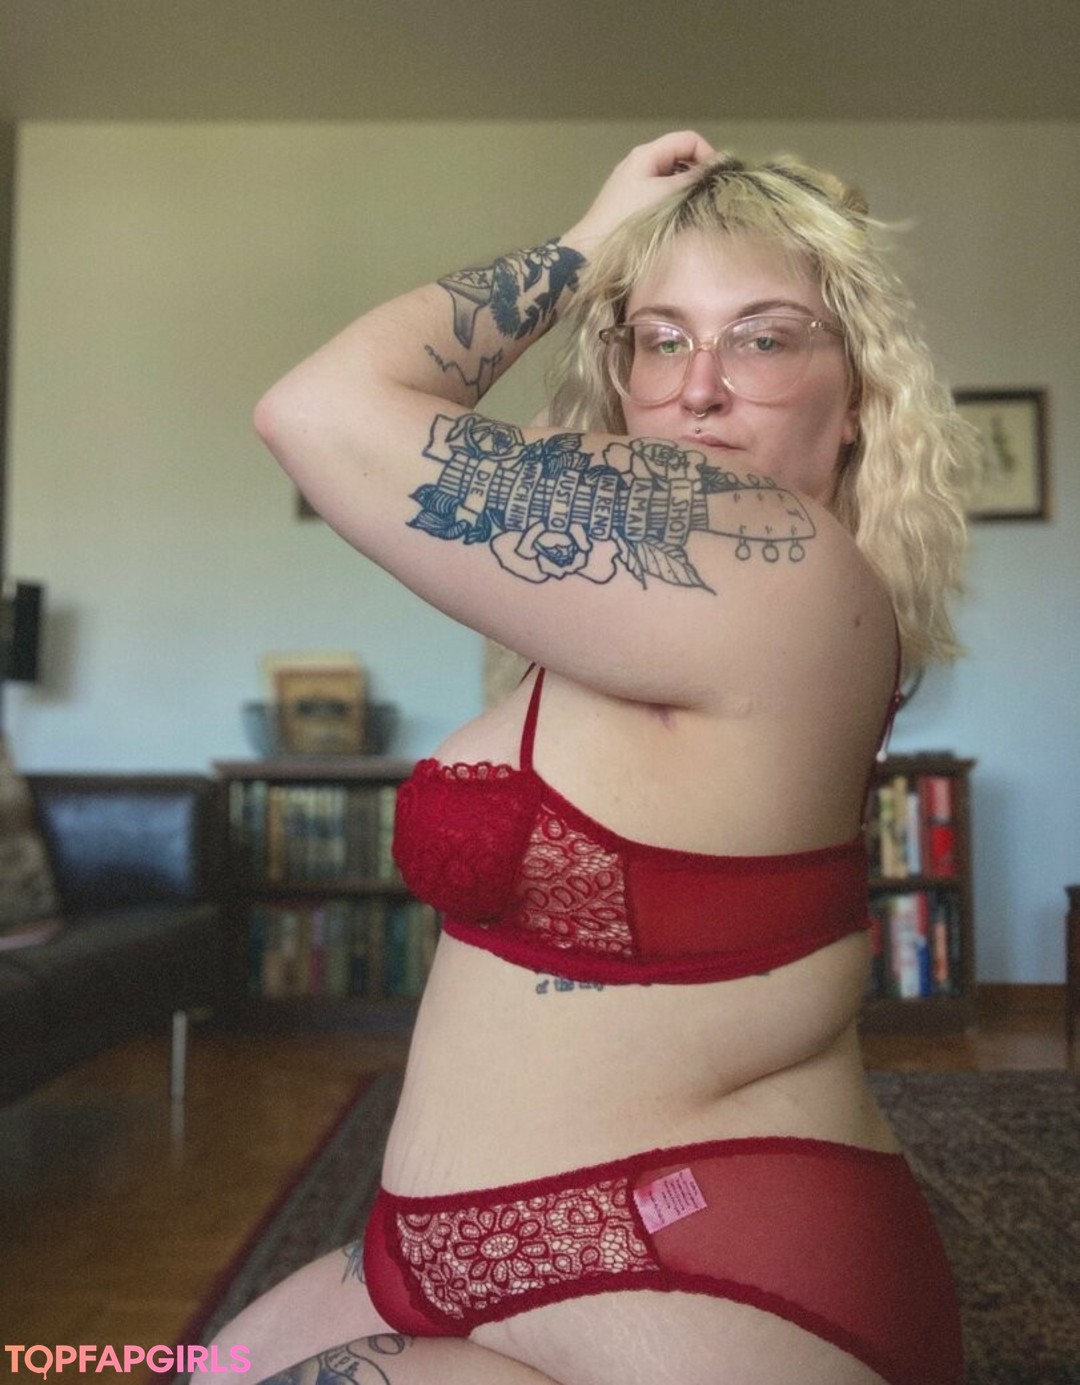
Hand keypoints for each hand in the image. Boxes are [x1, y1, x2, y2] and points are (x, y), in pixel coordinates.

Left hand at [565, 131, 716, 257]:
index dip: (708, 155)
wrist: (591, 252)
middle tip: (709, 197)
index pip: (689, 140)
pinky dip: (672, 200)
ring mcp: (634, 182)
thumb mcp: (665, 194)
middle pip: (680, 156)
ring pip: (671, 176)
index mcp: (647, 154)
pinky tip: (676, 219)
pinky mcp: (631, 201)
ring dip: (686, 189)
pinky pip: (660, 192)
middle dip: (698, 173)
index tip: (717, 181)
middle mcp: (640, 162)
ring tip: (694, 210)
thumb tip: (721, 161)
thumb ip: (694, 177)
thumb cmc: (628, 220)